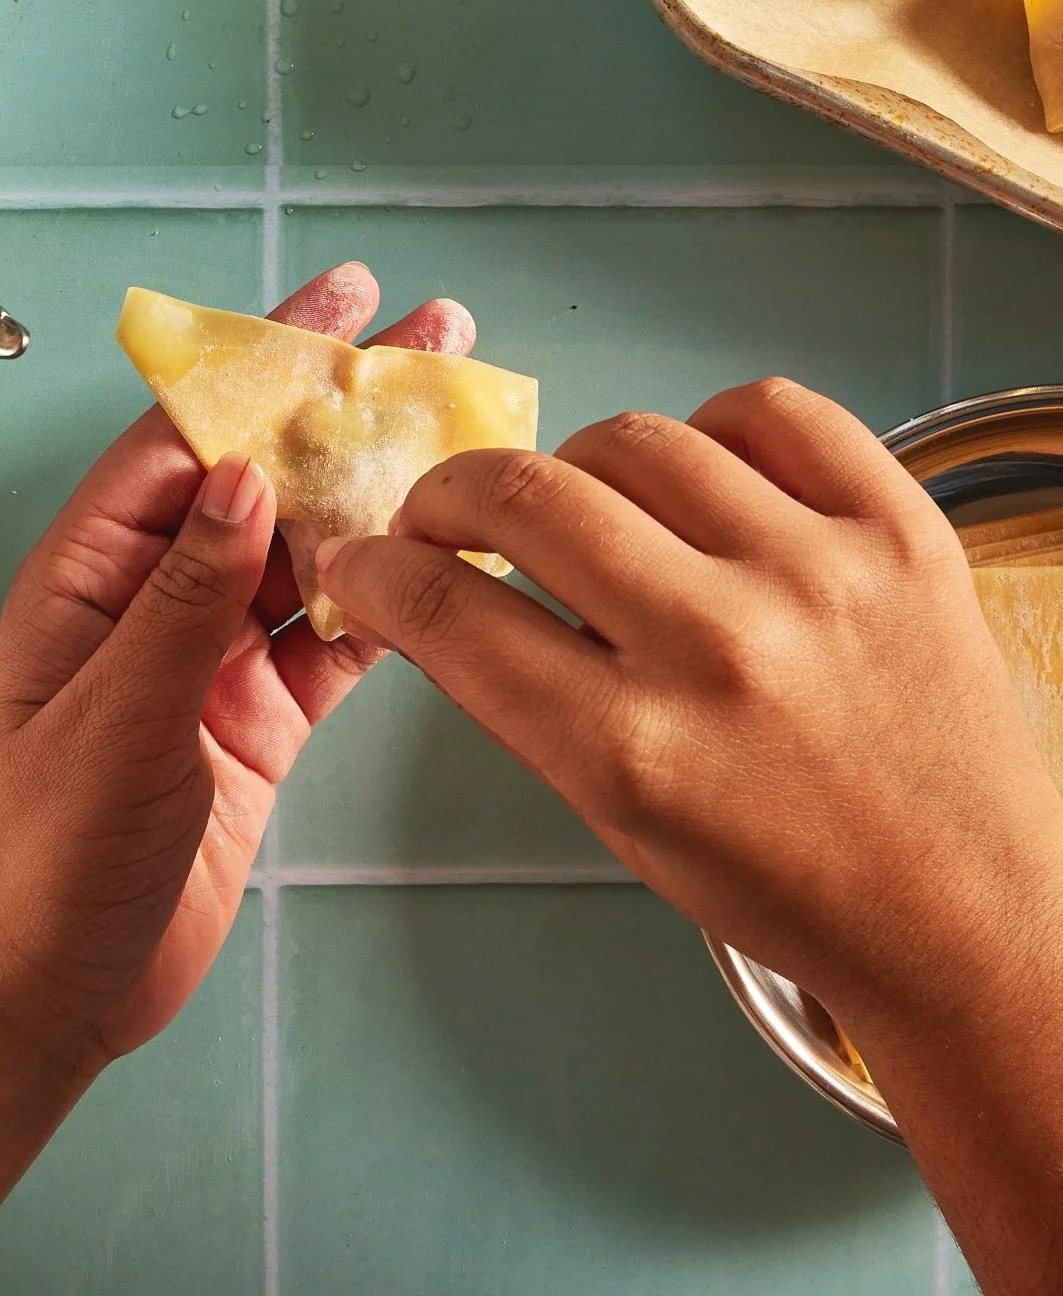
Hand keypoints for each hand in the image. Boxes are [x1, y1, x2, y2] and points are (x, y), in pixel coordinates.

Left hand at [0, 263, 475, 1069]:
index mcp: (92, 574)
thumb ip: (184, 599)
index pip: (184, 439)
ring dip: (379, 497)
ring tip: (461, 431)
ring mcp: (213, 655)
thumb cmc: (47, 859)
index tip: (336, 302)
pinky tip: (445, 560)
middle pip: (262, 478)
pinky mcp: (259, 714)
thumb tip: (241, 475)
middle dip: (341, 410)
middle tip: (430, 338)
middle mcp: (155, 596)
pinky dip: (388, 601)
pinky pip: (333, 638)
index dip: (262, 364)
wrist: (58, 991)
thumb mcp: (115, 719)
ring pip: (310, 551)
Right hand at [314, 379, 1062, 1020]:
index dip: (377, 573)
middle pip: (526, 497)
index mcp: (634, 750)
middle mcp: (722, 648)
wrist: (963, 915)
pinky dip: (711, 431)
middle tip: (449, 517)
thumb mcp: (617, 821)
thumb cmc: (780, 884)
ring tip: (592, 513)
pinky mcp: (904, 528)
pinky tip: (704, 479)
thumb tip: (438, 591)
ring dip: (578, 469)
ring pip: (635, 437)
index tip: (362, 559)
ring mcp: (822, 572)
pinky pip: (771, 409)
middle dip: (450, 497)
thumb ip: (522, 698)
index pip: (452, 615)